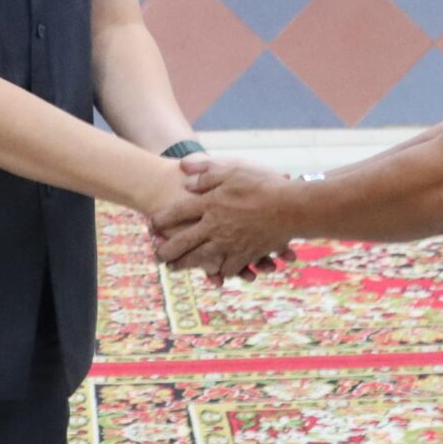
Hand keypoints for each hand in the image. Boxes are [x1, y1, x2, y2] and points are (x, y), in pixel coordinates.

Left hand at [152, 157, 296, 281]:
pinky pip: (226, 268)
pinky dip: (219, 272)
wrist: (292, 208)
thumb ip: (206, 172)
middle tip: (156, 255)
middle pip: (181, 242)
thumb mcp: (233, 170)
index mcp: (209, 204)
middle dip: (165, 251)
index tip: (151, 224)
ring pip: (199, 259)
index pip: (175, 213)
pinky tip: (214, 273)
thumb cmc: (263, 185)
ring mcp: (228, 243)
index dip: (160, 220)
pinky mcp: (244, 255)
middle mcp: (214, 226)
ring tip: (174, 269)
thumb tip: (183, 173)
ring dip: (184, 265)